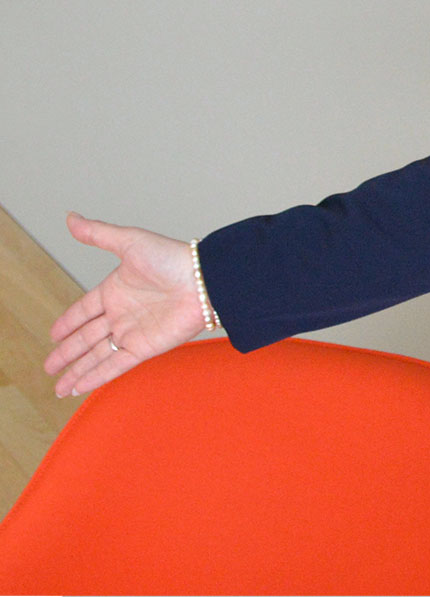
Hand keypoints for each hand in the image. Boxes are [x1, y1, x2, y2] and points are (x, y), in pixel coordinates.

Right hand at [45, 212, 207, 398]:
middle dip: (66, 353)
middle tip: (48, 366)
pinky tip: (77, 387)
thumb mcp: (130, 242)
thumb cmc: (173, 258)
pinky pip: (113, 366)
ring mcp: (132, 332)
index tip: (52, 335)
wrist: (205, 281)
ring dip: (76, 371)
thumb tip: (71, 218)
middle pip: (86, 338)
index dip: (68, 322)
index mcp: (116, 290)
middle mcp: (122, 313)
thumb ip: (99, 234)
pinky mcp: (144, 348)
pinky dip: (95, 377)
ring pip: (96, 356)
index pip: (84, 310)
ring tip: (57, 387)